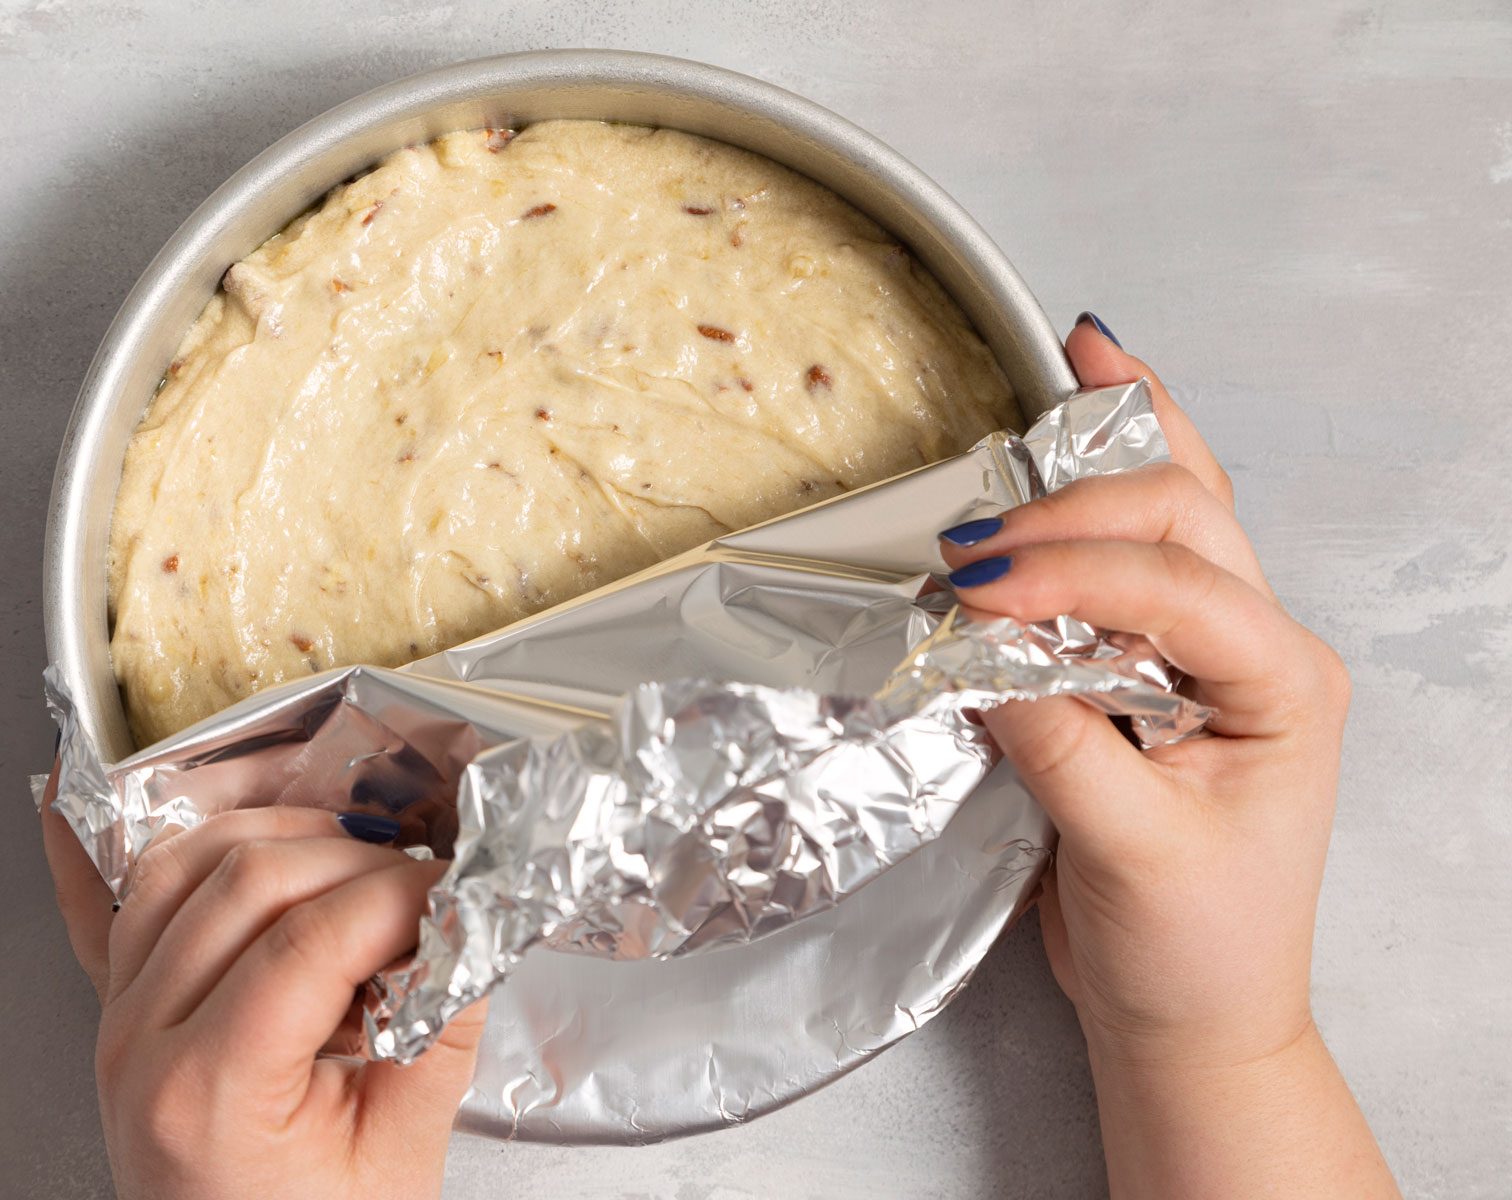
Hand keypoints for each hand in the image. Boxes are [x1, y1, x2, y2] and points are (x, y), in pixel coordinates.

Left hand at [41, 789, 483, 1199]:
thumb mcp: (399, 1154)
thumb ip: (442, 1030)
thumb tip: (474, 923)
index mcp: (204, 1093)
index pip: (307, 939)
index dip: (396, 895)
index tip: (455, 891)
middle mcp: (139, 1044)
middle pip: (244, 881)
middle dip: (352, 859)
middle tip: (420, 882)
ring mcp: (116, 1020)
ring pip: (179, 864)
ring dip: (274, 837)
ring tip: (348, 857)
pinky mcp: (117, 1011)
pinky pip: (117, 901)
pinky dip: (153, 847)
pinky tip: (128, 799)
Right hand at [938, 316, 1395, 1196]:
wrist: (1193, 1016)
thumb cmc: (1195, 950)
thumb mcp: (1128, 852)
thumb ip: (1058, 740)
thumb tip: (981, 650)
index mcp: (1283, 688)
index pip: (1177, 588)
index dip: (1073, 573)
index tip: (976, 591)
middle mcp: (1258, 650)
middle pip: (1185, 517)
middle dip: (1078, 506)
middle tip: (978, 536)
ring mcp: (1210, 651)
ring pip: (1175, 509)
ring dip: (1104, 452)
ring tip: (1060, 368)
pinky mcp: (1152, 665)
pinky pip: (1131, 555)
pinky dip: (1097, 485)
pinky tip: (1076, 413)